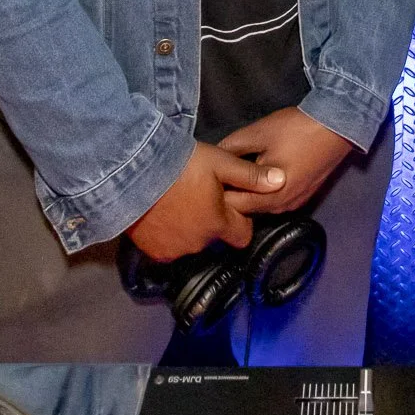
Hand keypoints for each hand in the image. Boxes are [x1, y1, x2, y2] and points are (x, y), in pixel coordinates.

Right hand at [125, 142, 283, 261]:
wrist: (131, 173)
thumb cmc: (179, 165)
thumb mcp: (220, 163)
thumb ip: (252, 176)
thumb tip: (282, 180)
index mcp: (219, 224)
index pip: (242, 235)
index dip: (238, 218)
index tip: (228, 201)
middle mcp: (199, 243)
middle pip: (213, 235)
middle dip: (210, 219)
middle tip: (197, 194)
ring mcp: (174, 250)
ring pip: (190, 241)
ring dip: (188, 226)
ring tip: (176, 201)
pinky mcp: (152, 251)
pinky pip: (167, 245)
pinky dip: (166, 233)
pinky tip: (160, 212)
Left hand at [218, 107, 353, 215]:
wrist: (337, 125)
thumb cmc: (296, 129)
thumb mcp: (257, 133)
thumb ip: (231, 148)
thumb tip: (211, 157)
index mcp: (269, 196)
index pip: (231, 205)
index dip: (217, 190)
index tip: (209, 174)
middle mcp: (282, 207)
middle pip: (245, 209)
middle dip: (231, 193)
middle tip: (221, 171)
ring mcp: (295, 203)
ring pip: (261, 205)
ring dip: (248, 193)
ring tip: (239, 170)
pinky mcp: (304, 196)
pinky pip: (275, 200)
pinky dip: (263, 191)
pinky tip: (260, 171)